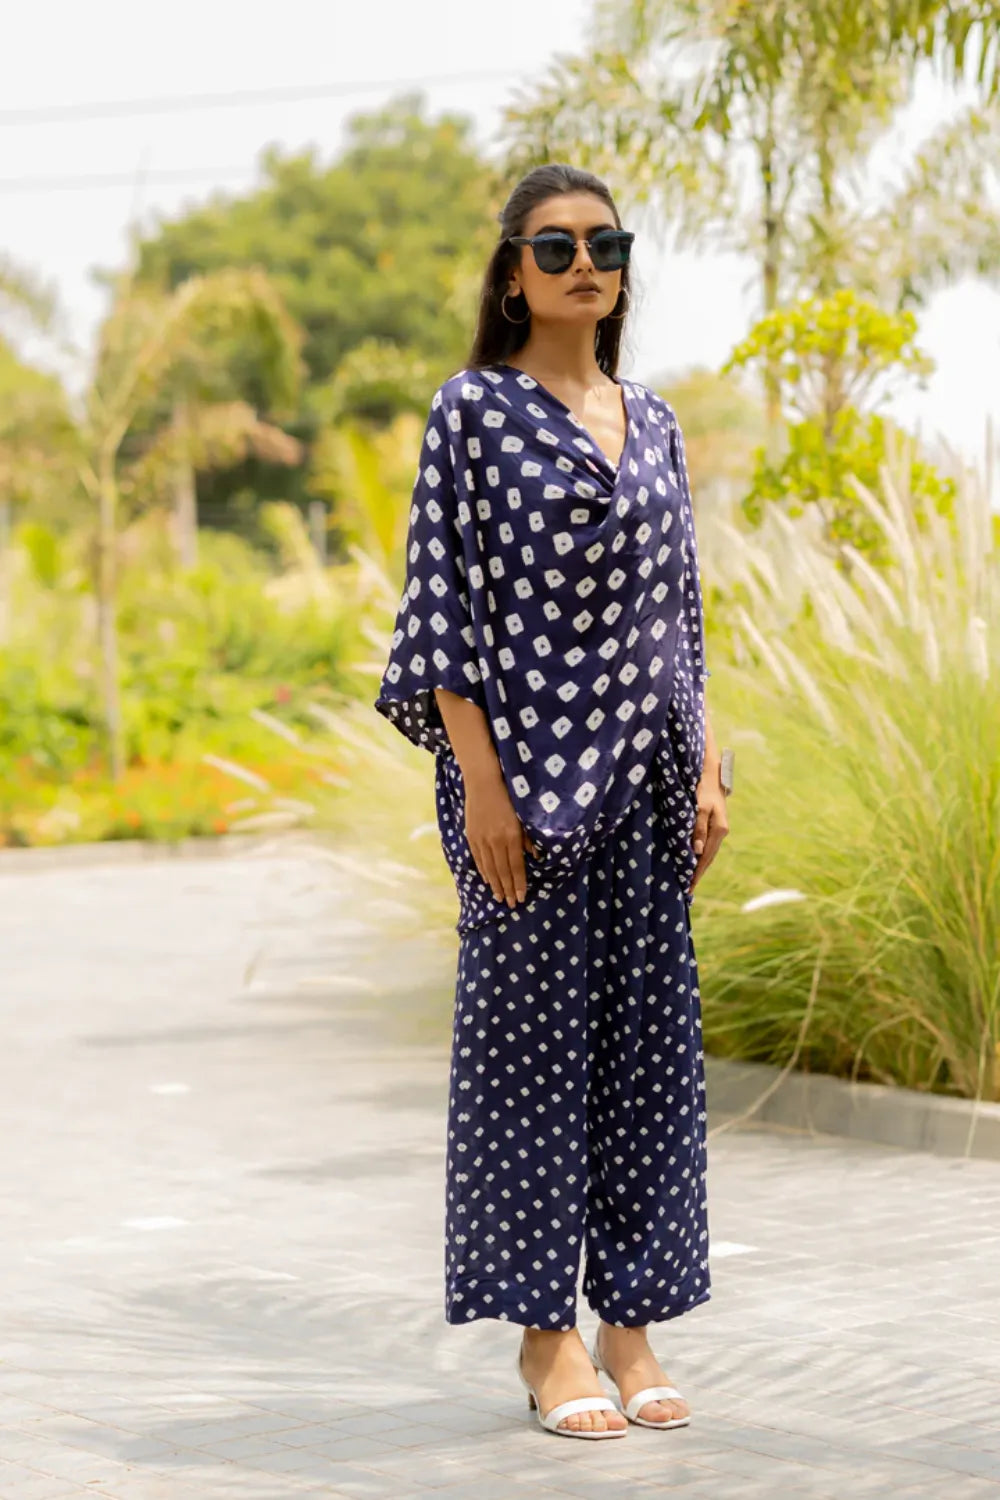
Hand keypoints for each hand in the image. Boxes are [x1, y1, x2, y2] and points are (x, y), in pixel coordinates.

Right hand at [464, 762, 539, 909]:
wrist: (483, 781)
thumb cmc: (508, 795)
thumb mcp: (523, 815)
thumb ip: (528, 837)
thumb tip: (535, 857)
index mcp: (511, 835)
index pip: (516, 866)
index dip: (519, 884)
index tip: (521, 898)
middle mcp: (496, 840)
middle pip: (502, 871)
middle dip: (507, 889)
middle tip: (511, 905)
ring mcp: (481, 839)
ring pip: (489, 868)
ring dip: (495, 885)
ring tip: (499, 897)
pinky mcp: (471, 836)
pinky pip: (478, 858)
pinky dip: (483, 871)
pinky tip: (487, 880)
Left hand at [689, 761, 728, 892]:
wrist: (712, 773)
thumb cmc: (703, 788)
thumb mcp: (699, 807)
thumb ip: (698, 829)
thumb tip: (697, 851)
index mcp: (719, 830)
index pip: (706, 857)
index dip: (697, 873)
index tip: (689, 887)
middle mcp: (721, 832)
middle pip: (709, 858)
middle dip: (698, 873)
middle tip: (688, 890)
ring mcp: (719, 828)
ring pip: (709, 852)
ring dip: (700, 866)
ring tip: (690, 879)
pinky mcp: (715, 825)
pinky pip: (708, 845)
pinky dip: (701, 855)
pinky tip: (695, 860)